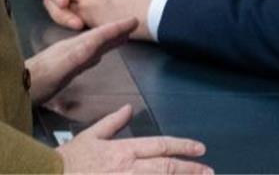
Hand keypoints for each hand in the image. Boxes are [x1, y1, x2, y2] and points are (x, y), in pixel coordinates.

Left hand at [25, 18, 137, 105]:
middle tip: (133, 23)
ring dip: (108, 39)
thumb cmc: (35, 84)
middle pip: (97, 36)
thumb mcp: (57, 72)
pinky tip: (98, 55)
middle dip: (115, 29)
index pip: (98, 35)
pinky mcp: (60, 66)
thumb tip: (98, 48)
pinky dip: (97, 50)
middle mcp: (70, 48)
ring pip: (92, 43)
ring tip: (122, 36)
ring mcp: (65, 56)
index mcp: (72, 49)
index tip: (133, 19)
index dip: (116, 28)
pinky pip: (85, 54)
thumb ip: (76, 59)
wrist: (12, 86)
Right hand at [57, 104, 211, 173]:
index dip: (183, 146)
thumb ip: (112, 123)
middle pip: (167, 167)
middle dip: (191, 170)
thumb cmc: (69, 161)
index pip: (161, 145)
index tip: (200, 150)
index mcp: (124, 150)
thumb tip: (127, 109)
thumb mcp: (90, 136)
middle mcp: (130, 169)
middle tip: (209, 172)